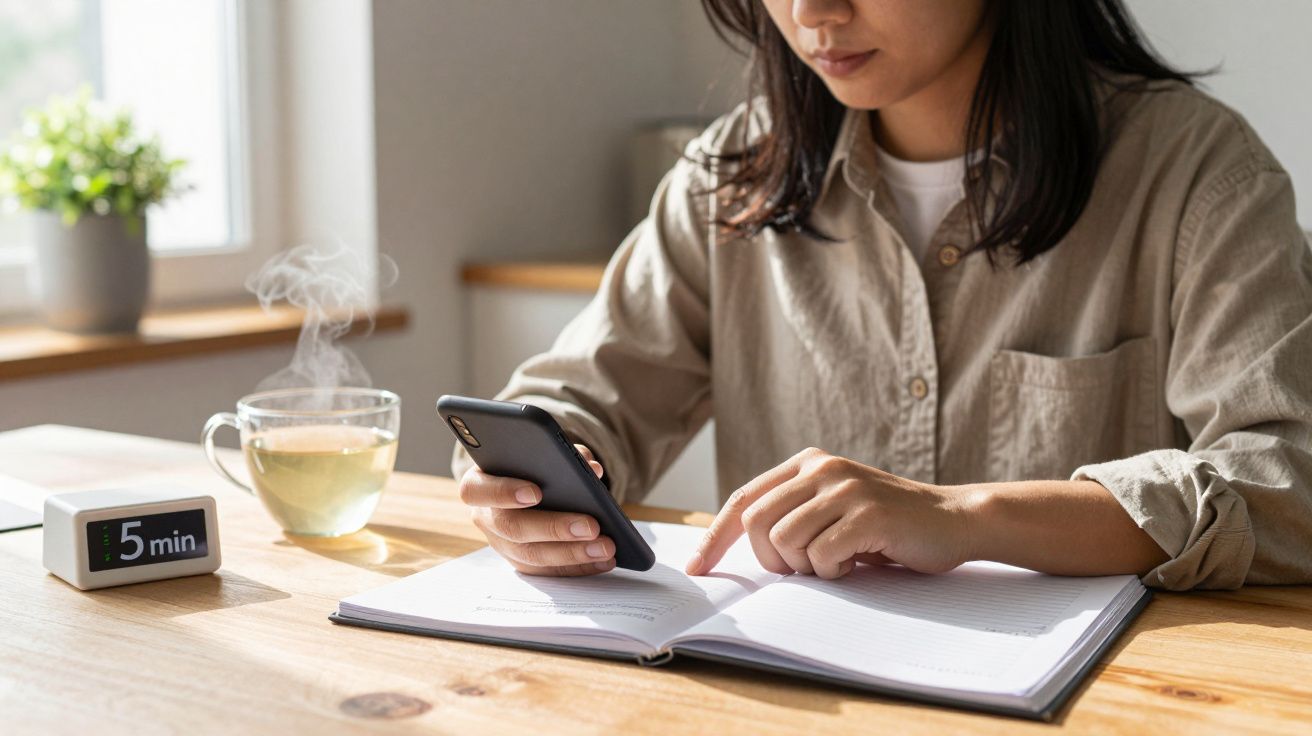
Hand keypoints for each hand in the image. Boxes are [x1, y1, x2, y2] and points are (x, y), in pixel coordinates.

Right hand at [459, 444, 616, 575]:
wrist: (520, 484)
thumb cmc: (528, 464)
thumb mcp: (540, 451)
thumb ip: (563, 453)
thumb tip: (591, 468)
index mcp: (479, 484)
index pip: (478, 490)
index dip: (504, 492)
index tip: (536, 492)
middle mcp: (486, 518)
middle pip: (513, 528)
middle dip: (555, 528)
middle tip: (592, 526)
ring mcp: (501, 544)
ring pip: (532, 555)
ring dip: (573, 553)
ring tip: (606, 547)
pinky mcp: (521, 562)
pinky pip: (547, 571)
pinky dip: (579, 566)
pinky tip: (604, 559)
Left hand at [686, 447, 975, 578]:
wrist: (953, 520)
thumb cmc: (887, 525)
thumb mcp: (833, 509)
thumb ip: (793, 514)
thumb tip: (738, 547)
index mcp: (807, 463)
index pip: (744, 500)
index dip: (716, 537)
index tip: (698, 568)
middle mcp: (822, 468)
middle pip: (758, 523)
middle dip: (770, 559)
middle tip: (802, 570)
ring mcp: (845, 488)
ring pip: (786, 541)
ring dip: (806, 567)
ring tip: (838, 561)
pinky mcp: (867, 513)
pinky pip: (822, 555)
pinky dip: (834, 570)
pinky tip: (858, 561)